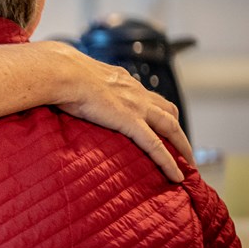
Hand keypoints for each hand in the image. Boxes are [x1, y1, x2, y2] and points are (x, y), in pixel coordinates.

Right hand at [38, 41, 193, 182]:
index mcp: (120, 79)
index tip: (158, 123)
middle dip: (177, 128)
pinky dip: (169, 161)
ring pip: (170, 127)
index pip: (146, 95)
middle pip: (167, 109)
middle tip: (182, 146)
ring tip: (188, 163)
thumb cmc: (60, 72)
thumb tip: (61, 88)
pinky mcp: (131, 121)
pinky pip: (156, 146)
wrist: (62, 71)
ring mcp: (136, 106)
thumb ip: (77, 83)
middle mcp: (134, 91)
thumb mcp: (74, 75)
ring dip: (182, 145)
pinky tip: (176, 176)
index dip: (156, 110)